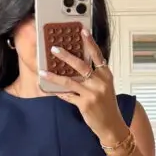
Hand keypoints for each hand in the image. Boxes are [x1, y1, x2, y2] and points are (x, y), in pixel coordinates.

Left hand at [41, 30, 128, 145]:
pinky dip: (58, 92)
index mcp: (106, 75)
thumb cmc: (107, 105)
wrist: (112, 125)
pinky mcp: (84, 104)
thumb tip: (76, 64)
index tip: (82, 30)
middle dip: (66, 56)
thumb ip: (94, 75)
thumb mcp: (105, 86)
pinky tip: (48, 89)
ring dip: (54, 76)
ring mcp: (92, 93)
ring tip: (43, 70)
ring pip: (69, 81)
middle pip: (81, 65)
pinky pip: (67, 96)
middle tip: (54, 49)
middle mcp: (100, 82)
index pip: (97, 55)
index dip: (90, 42)